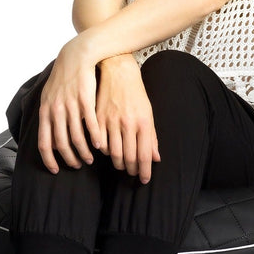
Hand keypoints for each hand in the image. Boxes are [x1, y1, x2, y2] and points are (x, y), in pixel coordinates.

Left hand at [38, 36, 101, 173]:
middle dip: (70, 158)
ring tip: (90, 158)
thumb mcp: (50, 98)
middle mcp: (56, 110)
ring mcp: (71, 105)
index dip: (49, 160)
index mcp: (46, 112)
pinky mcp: (85, 100)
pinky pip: (91, 124)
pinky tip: (99, 145)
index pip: (44, 143)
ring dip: (84, 152)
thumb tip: (50, 141)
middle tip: (77, 165)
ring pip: (77, 137)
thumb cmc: (63, 79)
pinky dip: (95, 137)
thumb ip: (49, 119)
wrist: (76, 56)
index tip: (56, 170)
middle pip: (62, 144)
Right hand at [95, 54, 159, 183]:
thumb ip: (152, 137)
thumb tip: (155, 159)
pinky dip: (104, 151)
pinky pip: (99, 143)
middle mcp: (128, 124)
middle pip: (129, 157)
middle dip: (131, 170)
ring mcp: (111, 121)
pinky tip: (108, 151)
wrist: (118, 73)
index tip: (144, 180)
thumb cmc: (136, 94)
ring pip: (113, 153)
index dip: (144, 171)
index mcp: (143, 123)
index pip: (144, 155)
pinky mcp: (98, 119)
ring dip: (118, 163)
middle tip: (132, 173)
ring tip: (121, 165)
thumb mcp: (149, 114)